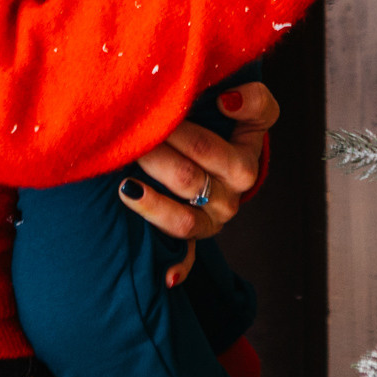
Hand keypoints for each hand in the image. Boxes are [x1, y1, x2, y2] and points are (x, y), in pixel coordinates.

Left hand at [118, 82, 279, 282]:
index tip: (189, 110)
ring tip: (123, 186)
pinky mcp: (196, 240)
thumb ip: (252, 99)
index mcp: (244, 162)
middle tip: (127, 135)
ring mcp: (212, 221)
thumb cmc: (226, 127)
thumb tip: (227, 100)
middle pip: (188, 177)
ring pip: (182, 221)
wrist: (222, 162)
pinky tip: (165, 276)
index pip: (216, 147)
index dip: (196, 129)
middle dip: (155, 153)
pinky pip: (187, 257)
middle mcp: (232, 196)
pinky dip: (178, 268)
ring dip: (150, 203)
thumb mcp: (250, 110)